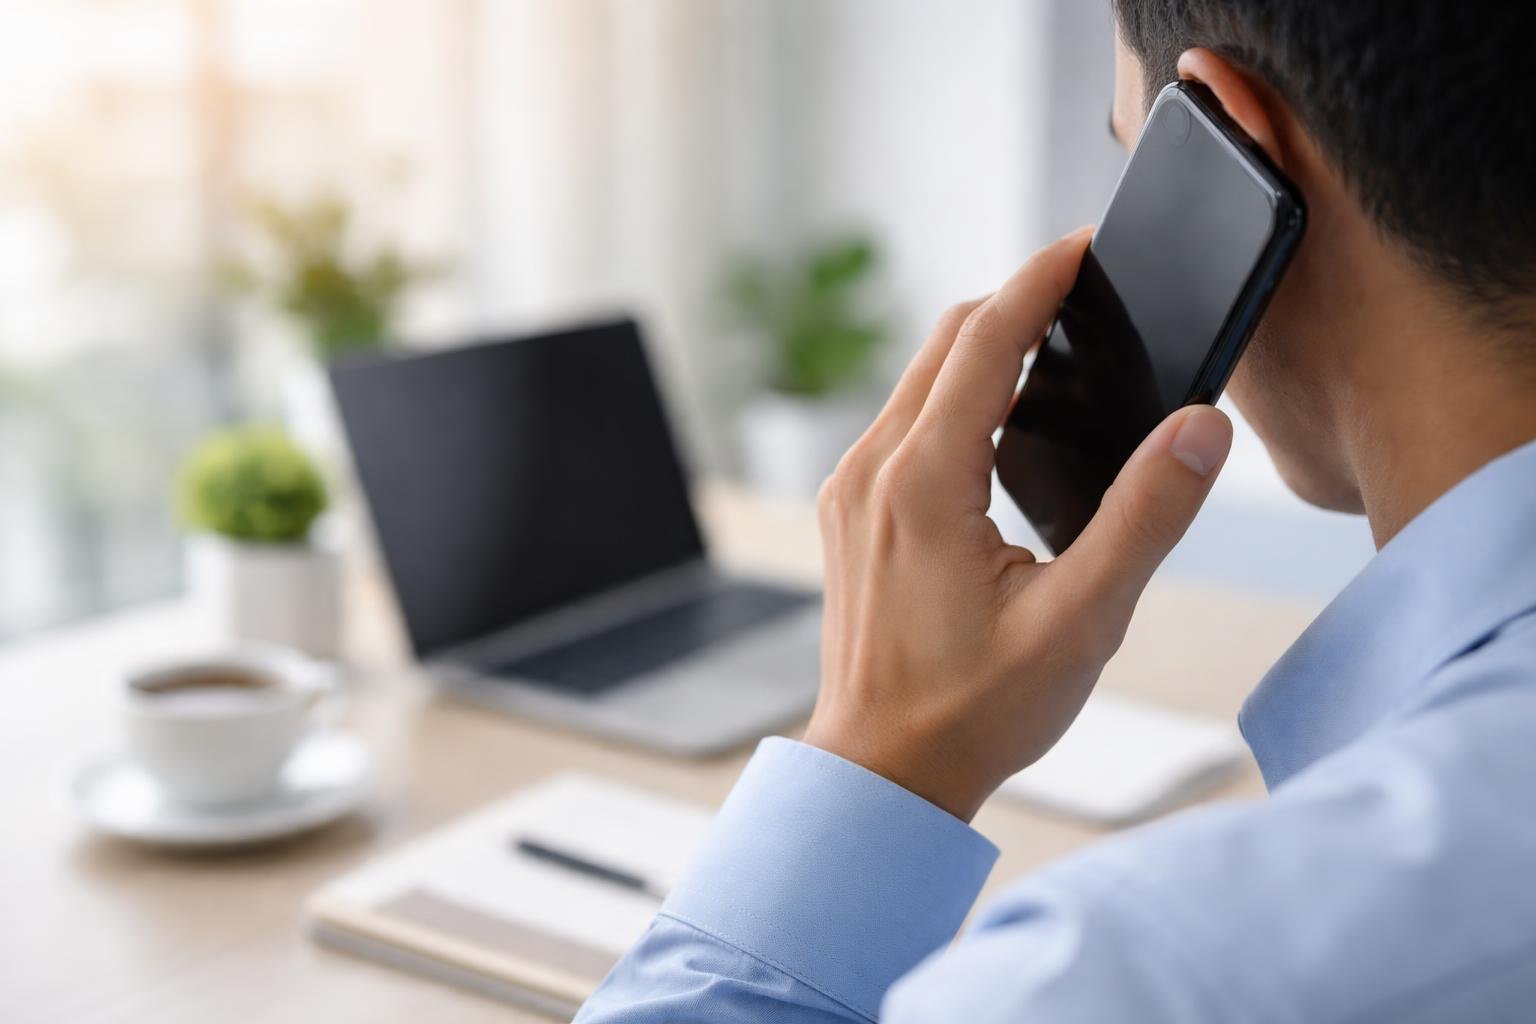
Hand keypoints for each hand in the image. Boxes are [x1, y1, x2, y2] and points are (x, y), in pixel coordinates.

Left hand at [803, 228, 1232, 821]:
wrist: (882, 771)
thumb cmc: (973, 710)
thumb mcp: (1083, 620)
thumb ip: (1147, 515)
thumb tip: (1200, 427)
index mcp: (923, 480)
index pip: (985, 338)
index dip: (1040, 280)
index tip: (1083, 245)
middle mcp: (870, 470)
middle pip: (945, 344)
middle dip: (1014, 305)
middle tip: (1082, 292)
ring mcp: (849, 491)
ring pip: (917, 379)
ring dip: (980, 350)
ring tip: (1052, 348)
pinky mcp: (847, 513)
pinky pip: (900, 422)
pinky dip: (951, 397)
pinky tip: (996, 423)